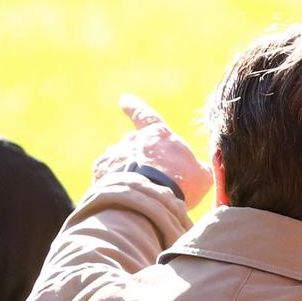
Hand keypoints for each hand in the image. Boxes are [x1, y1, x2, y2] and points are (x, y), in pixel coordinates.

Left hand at [90, 94, 212, 211]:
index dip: (135, 108)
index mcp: (157, 134)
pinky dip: (113, 185)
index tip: (124, 100)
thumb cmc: (181, 184)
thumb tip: (199, 171)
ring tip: (137, 194)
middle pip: (132, 145)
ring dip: (125, 174)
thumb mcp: (200, 175)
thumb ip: (197, 169)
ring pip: (118, 162)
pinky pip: (106, 177)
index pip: (145, 115)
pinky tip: (123, 198)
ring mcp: (114, 154)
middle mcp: (132, 140)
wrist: (152, 199)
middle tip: (148, 180)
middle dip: (138, 159)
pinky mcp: (100, 172)